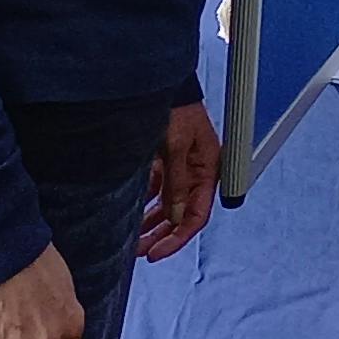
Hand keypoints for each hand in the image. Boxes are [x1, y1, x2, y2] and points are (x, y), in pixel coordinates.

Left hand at [141, 101, 218, 261]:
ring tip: (132, 241)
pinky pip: (155, 193)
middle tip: (140, 252)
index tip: (156, 253)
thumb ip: (176, 183)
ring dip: (151, 224)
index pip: (197, 215)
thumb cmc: (176, 109)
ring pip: (166, 207)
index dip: (177, 237)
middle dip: (161, 235)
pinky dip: (144, 206)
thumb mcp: (176, 146)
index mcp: (208, 170)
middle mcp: (195, 174)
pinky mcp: (163, 164)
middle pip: (181, 215)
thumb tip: (176, 216)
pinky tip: (130, 217)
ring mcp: (179, 170)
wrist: (162, 85)